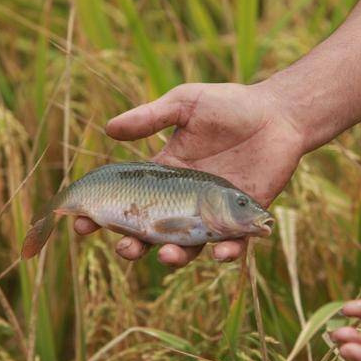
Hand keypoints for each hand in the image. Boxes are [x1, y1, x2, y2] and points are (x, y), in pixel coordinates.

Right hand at [75, 82, 304, 266]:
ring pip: (189, 245)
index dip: (105, 214)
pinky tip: (221, 254)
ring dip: (175, 256)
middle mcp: (185, 200)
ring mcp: (213, 212)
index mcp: (166, 174)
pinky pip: (233, 244)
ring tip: (167, 254)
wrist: (277, 113)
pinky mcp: (244, 219)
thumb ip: (151, 117)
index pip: (130, 200)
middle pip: (153, 232)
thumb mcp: (185, 104)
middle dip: (134, 245)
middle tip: (125, 247)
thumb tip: (107, 128)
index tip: (83, 223)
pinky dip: (227, 253)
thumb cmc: (230, 105)